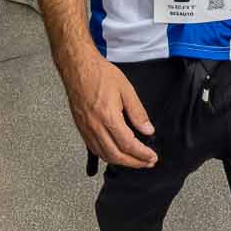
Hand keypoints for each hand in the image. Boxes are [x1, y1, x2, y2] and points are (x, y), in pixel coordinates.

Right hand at [60, 50, 158, 168]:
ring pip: (104, 155)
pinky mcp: (81, 128)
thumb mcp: (126, 89)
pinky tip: (115, 153)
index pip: (128, 145)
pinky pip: (94, 149)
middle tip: (147, 162)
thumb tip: (147, 130)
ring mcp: (86, 129)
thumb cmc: (100, 74)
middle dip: (134, 163)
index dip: (142, 154)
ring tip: (134, 160)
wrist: (78, 68)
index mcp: (109, 117)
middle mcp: (95, 127)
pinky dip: (107, 155)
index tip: (152, 157)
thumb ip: (138, 112)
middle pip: (116, 155)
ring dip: (121, 162)